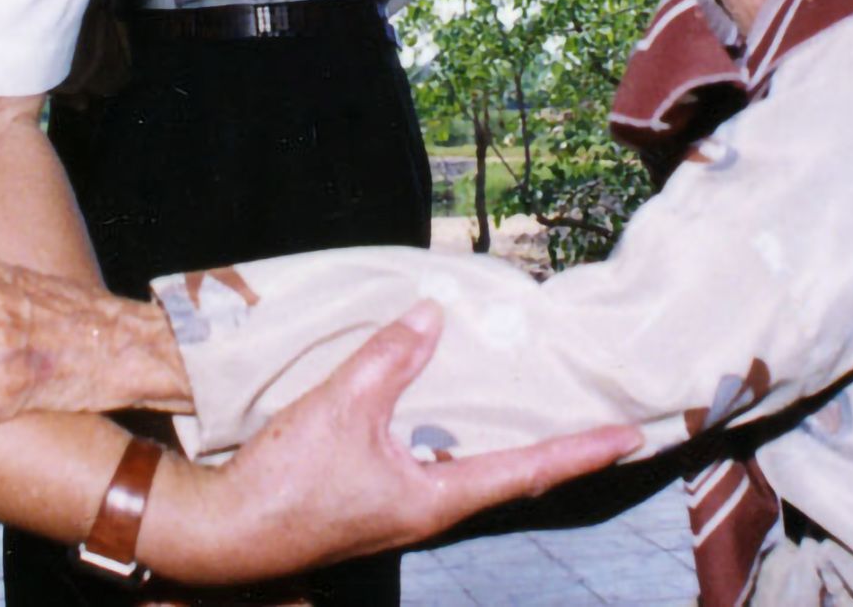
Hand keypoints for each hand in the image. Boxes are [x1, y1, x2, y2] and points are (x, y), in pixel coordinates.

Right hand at [139, 302, 640, 583]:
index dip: (580, 450)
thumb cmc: (285, 483)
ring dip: (506, 443)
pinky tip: (448, 415)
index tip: (629, 435)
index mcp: (436, 499)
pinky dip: (456, 439)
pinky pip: (432, 467)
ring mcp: (400, 511)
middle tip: (597, 421)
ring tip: (537, 409)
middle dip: (554, 448)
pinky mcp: (371, 503)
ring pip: (469, 472)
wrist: (222, 536)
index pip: (528, 470)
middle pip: (509, 476)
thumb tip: (431, 316)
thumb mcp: (340, 408)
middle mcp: (429, 511)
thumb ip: (388, 359)